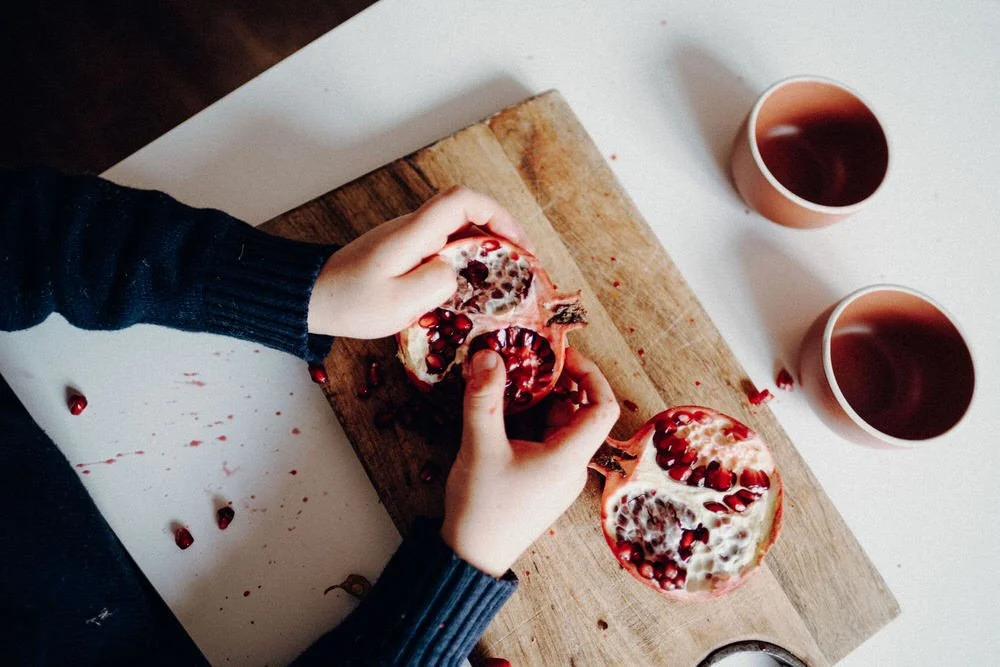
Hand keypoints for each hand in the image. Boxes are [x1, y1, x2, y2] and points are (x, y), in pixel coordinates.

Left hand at [307, 186, 531, 338]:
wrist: (311, 298)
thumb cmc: (350, 303)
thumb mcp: (398, 303)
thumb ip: (436, 283)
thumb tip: (457, 271)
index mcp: (414, 233)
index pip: (463, 201)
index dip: (498, 216)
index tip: (518, 244)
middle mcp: (413, 227)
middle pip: (467, 212)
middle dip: (501, 233)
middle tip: (522, 265)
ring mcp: (408, 238)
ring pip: (457, 229)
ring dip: (486, 247)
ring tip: (506, 277)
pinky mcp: (403, 252)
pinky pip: (444, 245)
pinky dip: (467, 258)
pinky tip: (474, 284)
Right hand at [440, 348, 619, 576]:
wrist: (471, 558)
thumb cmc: (481, 507)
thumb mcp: (479, 446)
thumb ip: (484, 398)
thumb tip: (489, 354)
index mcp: (569, 458)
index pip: (603, 406)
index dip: (590, 374)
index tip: (561, 354)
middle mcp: (572, 467)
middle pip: (583, 413)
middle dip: (561, 382)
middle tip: (531, 360)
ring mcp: (559, 477)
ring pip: (564, 426)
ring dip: (545, 400)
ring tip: (515, 378)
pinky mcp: (544, 483)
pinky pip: (549, 441)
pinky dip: (535, 419)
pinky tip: (508, 408)